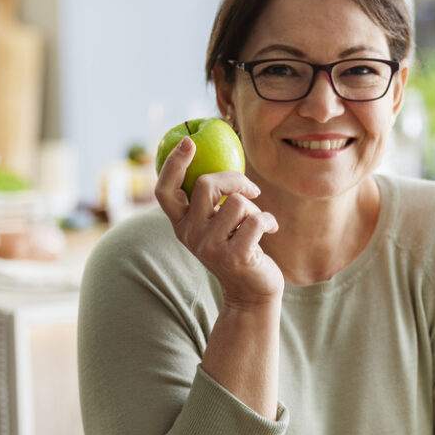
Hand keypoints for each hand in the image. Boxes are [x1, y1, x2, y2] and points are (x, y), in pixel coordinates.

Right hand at [155, 136, 281, 302]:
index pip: (165, 191)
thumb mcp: (218, 226)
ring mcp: (210, 247)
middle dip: (234, 179)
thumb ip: (212, 201)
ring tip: (256, 225)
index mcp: (181, 225)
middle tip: (251, 190)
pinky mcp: (236, 256)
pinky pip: (257, 220)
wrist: (252, 292)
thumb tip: (218, 158)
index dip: (173, 164)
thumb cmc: (239, 249)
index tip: (188, 142)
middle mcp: (190, 235)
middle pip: (206, 184)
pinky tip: (270, 231)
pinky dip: (269, 221)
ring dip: (254, 209)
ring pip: (238, 203)